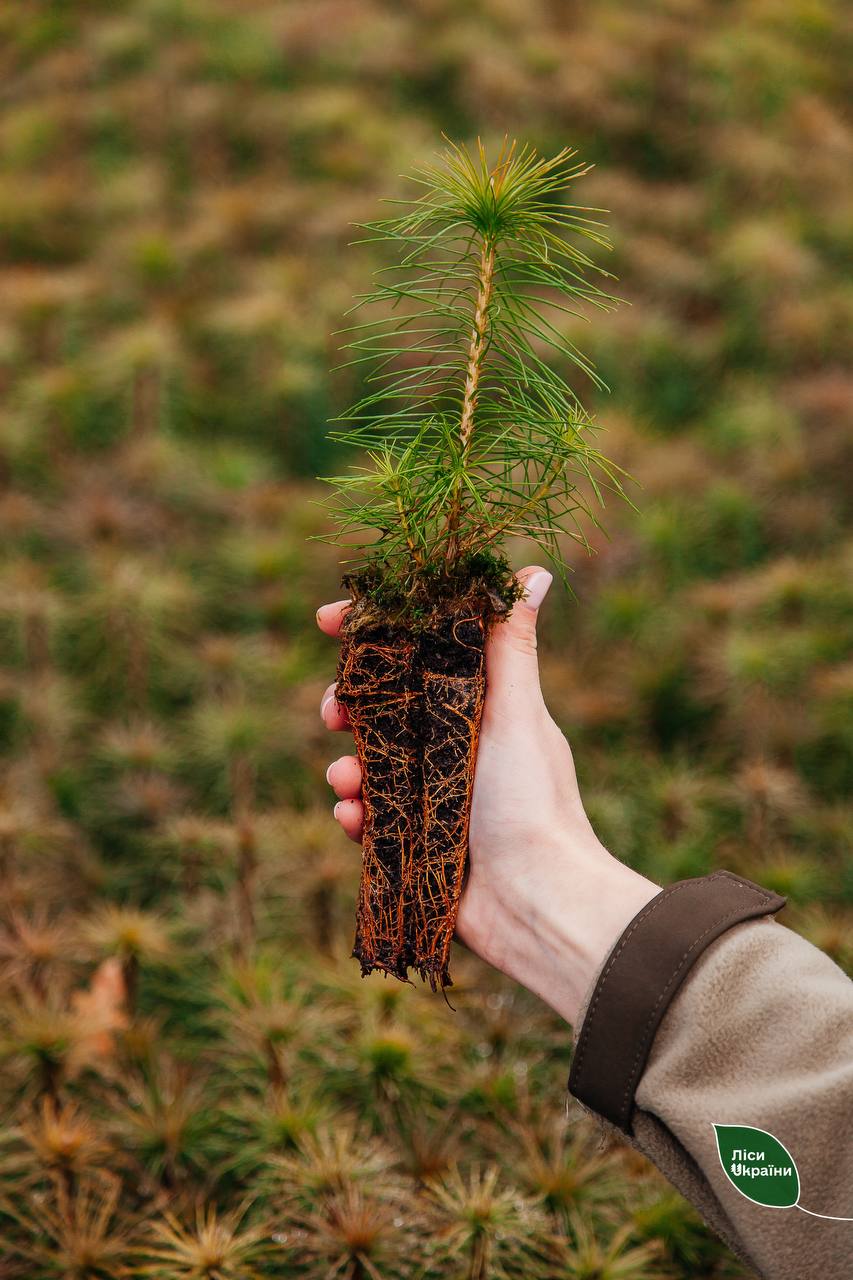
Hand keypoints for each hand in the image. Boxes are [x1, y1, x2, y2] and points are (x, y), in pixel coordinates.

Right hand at [316, 566, 659, 1024]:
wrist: (536, 902)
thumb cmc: (533, 801)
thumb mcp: (518, 713)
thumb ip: (512, 646)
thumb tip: (534, 572)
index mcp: (476, 706)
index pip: (417, 653)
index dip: (373, 634)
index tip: (332, 618)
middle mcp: (451, 745)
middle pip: (379, 707)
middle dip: (347, 703)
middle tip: (334, 710)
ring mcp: (430, 794)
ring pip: (365, 763)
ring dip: (345, 765)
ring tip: (347, 780)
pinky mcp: (413, 842)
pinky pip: (367, 818)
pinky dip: (355, 815)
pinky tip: (355, 819)